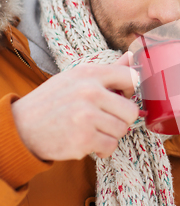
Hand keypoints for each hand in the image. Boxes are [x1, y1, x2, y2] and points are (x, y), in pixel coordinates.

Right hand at [11, 52, 139, 160]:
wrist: (20, 127)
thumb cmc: (53, 101)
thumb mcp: (77, 78)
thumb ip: (108, 70)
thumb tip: (131, 56)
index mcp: (89, 73)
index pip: (131, 77)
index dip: (131, 90)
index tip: (120, 97)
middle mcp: (89, 92)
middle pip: (132, 111)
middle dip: (122, 119)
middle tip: (106, 119)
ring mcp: (86, 116)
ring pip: (122, 130)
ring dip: (110, 135)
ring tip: (92, 129)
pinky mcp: (84, 138)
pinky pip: (111, 146)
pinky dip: (103, 149)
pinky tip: (89, 142)